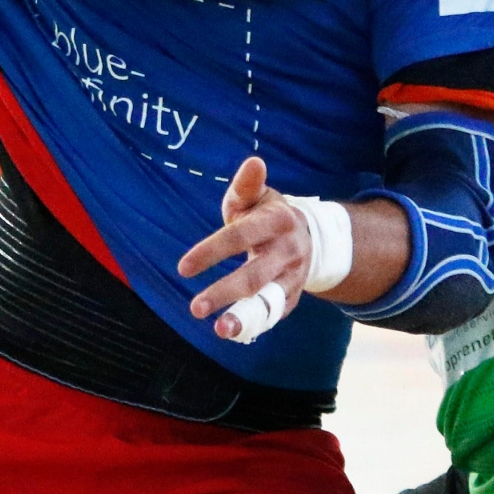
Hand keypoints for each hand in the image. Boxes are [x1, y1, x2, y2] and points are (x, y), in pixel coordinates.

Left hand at [177, 157, 312, 340]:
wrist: (311, 237)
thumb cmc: (268, 214)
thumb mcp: (259, 196)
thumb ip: (248, 185)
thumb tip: (254, 162)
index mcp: (277, 221)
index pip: (241, 237)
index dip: (212, 252)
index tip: (183, 268)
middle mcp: (288, 252)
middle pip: (255, 275)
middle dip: (226, 291)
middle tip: (195, 307)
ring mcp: (292, 278)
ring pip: (270, 301)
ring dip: (245, 318)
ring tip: (221, 330)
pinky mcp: (291, 297)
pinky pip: (273, 314)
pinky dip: (254, 325)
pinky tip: (231, 332)